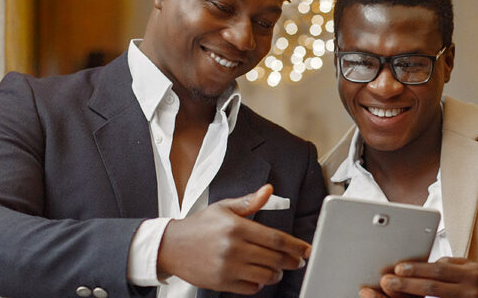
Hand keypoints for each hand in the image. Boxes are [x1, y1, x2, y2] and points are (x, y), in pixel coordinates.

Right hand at [157, 184, 310, 293]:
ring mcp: (227, 267)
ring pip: (266, 275)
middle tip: (297, 261)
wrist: (171, 246)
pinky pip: (251, 287)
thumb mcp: (224, 208)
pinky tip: (258, 276)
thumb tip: (268, 190)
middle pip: (275, 259)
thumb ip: (249, 202)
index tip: (306, 250)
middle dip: (291, 261)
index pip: (275, 239)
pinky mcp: (221, 282)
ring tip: (277, 269)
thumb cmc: (200, 226)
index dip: (295, 246)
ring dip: (276, 273)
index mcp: (237, 227)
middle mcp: (233, 248)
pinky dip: (259, 283)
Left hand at [358, 257, 477, 297]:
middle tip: (387, 282)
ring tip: (392, 293)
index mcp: (470, 274)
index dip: (417, 269)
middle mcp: (469, 290)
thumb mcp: (470, 268)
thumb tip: (423, 265)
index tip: (398, 268)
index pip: (439, 270)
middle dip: (407, 284)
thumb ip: (449, 265)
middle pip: (433, 288)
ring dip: (411, 297)